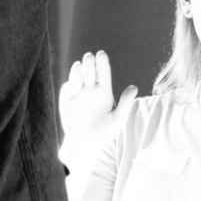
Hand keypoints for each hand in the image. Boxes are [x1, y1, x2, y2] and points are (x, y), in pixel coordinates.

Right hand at [59, 51, 135, 166]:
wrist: (86, 146)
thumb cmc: (104, 132)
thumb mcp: (118, 118)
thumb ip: (125, 103)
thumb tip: (134, 87)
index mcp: (103, 90)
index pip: (103, 73)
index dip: (102, 63)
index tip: (101, 54)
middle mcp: (90, 90)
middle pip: (89, 72)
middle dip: (89, 64)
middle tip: (89, 57)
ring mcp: (77, 95)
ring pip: (76, 78)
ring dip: (77, 71)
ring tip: (79, 65)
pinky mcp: (66, 103)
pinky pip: (66, 92)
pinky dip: (68, 87)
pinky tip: (72, 84)